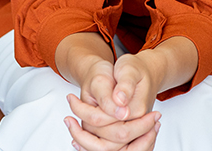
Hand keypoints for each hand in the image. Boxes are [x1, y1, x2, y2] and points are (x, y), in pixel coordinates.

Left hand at [58, 34, 197, 150]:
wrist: (143, 73)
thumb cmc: (134, 70)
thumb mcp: (129, 68)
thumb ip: (125, 85)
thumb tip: (119, 101)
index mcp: (137, 110)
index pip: (109, 121)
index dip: (86, 112)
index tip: (71, 99)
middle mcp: (134, 124)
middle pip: (108, 143)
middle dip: (84, 133)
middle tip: (68, 118)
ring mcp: (128, 130)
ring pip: (106, 148)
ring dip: (85, 141)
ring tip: (69, 123)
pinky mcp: (121, 131)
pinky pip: (105, 146)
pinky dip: (89, 144)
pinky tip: (77, 136)